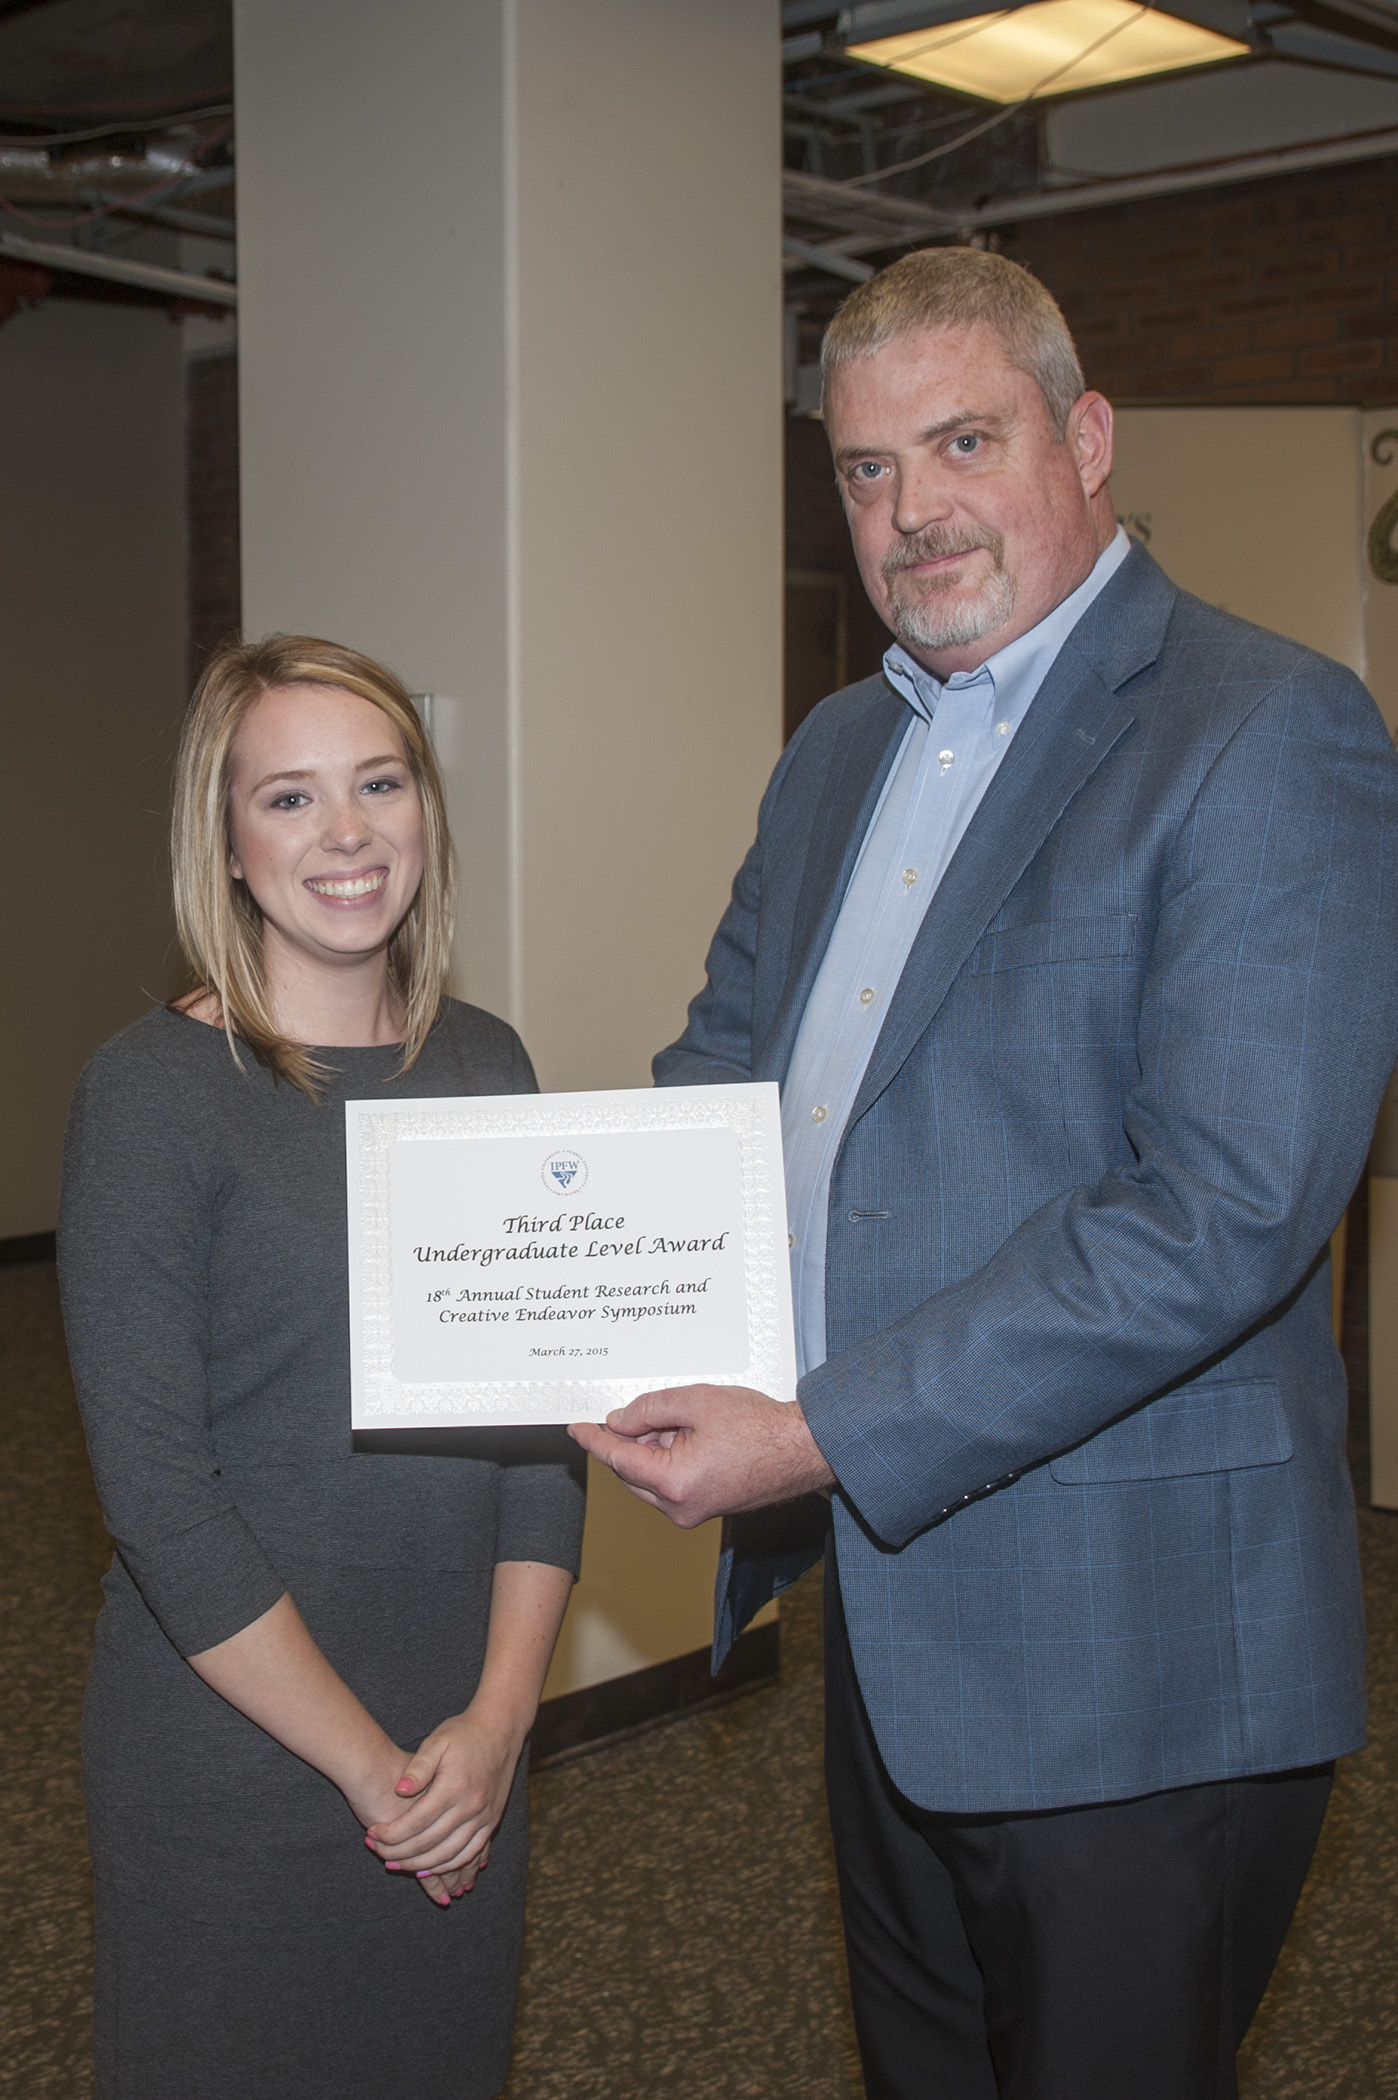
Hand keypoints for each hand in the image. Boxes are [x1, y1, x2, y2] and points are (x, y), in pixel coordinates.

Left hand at [365, 1704, 524, 1893]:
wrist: (501, 1730)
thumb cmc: (464, 1733)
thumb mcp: (437, 1741)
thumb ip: (417, 1767)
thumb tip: (398, 1790)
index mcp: (454, 1786)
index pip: (416, 1822)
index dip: (391, 1834)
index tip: (372, 1834)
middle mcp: (471, 1806)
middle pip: (429, 1844)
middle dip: (399, 1853)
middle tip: (378, 1852)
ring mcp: (484, 1817)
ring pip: (448, 1855)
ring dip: (420, 1865)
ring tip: (397, 1863)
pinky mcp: (492, 1821)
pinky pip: (469, 1854)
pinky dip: (447, 1866)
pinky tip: (428, 1867)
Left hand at [568, 1383, 835, 1526]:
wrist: (803, 1450)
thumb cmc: (761, 1427)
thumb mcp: (697, 1401)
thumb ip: (650, 1409)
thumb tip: (621, 1421)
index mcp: (674, 1483)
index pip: (618, 1459)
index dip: (594, 1440)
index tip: (576, 1427)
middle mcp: (679, 1507)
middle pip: (631, 1472)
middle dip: (630, 1440)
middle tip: (640, 1410)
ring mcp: (692, 1512)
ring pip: (650, 1478)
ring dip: (652, 1449)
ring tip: (681, 1418)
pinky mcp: (704, 1508)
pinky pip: (670, 1484)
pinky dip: (669, 1459)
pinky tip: (688, 1433)